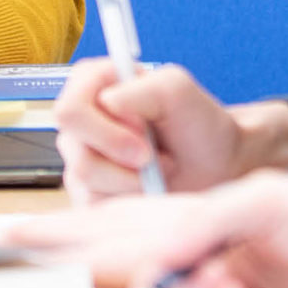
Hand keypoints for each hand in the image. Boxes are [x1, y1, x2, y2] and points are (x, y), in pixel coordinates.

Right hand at [7, 169, 287, 287]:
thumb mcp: (269, 200)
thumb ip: (203, 220)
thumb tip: (156, 255)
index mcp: (213, 230)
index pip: (124, 233)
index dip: (66, 240)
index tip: (5, 238)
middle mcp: (220, 278)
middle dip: (132, 280)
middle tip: (146, 267)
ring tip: (228, 283)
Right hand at [52, 59, 287, 200]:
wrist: (216, 166)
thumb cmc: (197, 122)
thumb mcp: (176, 89)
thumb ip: (140, 89)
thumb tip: (105, 105)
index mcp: (90, 84)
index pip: (70, 109)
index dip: (107, 127)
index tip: (144, 130)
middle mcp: (79, 122)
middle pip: (73, 147)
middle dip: (120, 155)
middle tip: (153, 156)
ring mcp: (79, 159)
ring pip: (85, 177)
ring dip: (131, 178)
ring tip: (158, 168)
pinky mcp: (88, 194)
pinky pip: (94, 204)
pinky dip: (130, 197)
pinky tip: (149, 186)